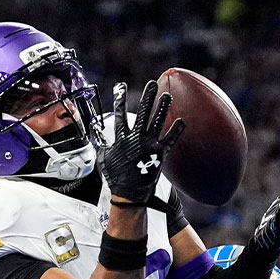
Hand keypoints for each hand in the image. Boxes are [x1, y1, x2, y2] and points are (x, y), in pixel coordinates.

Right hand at [99, 81, 183, 205]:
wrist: (129, 194)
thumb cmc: (116, 177)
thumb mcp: (104, 158)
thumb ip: (103, 144)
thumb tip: (97, 135)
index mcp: (121, 138)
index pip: (120, 114)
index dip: (119, 99)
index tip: (121, 86)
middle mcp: (136, 139)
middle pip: (143, 112)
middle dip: (148, 97)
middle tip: (152, 84)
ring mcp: (149, 146)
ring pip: (157, 122)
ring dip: (163, 107)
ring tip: (167, 96)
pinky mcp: (160, 154)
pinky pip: (170, 139)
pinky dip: (176, 130)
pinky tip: (182, 120)